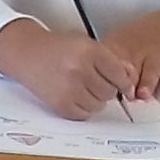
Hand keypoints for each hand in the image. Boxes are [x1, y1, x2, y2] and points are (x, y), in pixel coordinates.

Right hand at [0, 20, 139, 118]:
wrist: (28, 54)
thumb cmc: (59, 49)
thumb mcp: (87, 44)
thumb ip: (111, 60)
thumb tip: (132, 79)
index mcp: (88, 51)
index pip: (119, 74)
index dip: (124, 81)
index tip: (124, 84)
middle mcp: (79, 70)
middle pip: (110, 92)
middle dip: (107, 88)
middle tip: (94, 80)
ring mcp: (69, 89)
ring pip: (99, 105)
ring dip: (95, 99)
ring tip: (83, 86)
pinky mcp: (60, 105)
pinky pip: (84, 114)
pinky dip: (83, 108)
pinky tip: (75, 95)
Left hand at [96, 10, 159, 99]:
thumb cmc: (132, 46)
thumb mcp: (113, 48)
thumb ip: (101, 69)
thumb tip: (83, 92)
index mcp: (117, 50)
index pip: (108, 63)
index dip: (104, 74)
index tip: (99, 85)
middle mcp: (136, 52)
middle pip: (129, 68)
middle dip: (125, 81)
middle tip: (120, 93)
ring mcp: (155, 56)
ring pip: (150, 70)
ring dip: (147, 82)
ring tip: (143, 94)